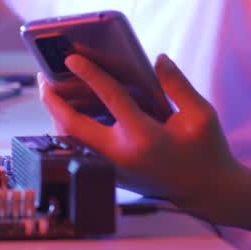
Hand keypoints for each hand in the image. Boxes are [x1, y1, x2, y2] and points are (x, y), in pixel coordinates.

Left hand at [38, 53, 240, 213]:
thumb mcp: (201, 115)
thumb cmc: (206, 150)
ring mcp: (113, 168)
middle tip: (43, 77)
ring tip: (52, 90)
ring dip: (57, 116)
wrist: (207, 192)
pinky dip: (71, 128)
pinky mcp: (111, 174)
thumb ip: (177, 85)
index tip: (72, 58)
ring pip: (71, 141)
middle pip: (72, 126)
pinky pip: (81, 148)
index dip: (90, 75)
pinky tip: (70, 109)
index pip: (110, 99)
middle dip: (53, 101)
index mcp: (144, 137)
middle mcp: (121, 155)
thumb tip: (157, 59)